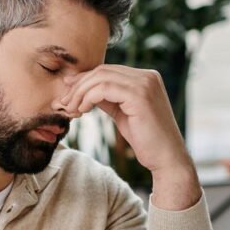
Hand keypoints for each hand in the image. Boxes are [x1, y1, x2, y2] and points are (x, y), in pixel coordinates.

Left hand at [60, 65, 200, 209]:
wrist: (166, 158)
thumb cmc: (145, 139)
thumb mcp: (122, 113)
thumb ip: (107, 99)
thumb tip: (81, 89)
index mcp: (145, 77)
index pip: (107, 71)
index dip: (83, 80)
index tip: (67, 93)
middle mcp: (147, 76)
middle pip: (102, 71)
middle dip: (78, 86)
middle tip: (63, 102)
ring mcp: (145, 83)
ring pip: (100, 78)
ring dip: (80, 93)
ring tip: (71, 109)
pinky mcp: (139, 95)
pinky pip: (104, 89)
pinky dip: (88, 98)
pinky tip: (82, 110)